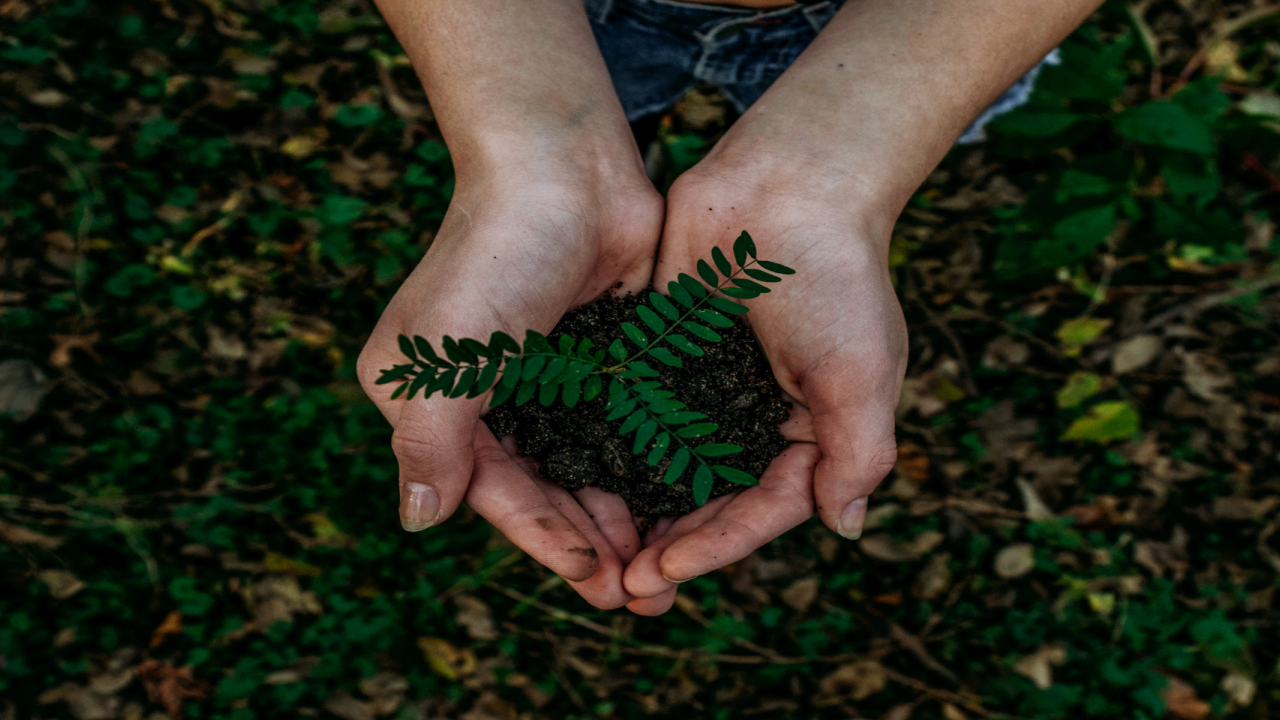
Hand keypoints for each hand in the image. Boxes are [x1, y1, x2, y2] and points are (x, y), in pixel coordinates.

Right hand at [357, 164, 662, 608]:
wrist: (565, 165)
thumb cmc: (495, 252)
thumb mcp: (449, 350)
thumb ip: (431, 437)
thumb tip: (419, 521)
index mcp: (432, 398)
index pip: (491, 489)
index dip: (542, 540)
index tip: (594, 579)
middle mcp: (484, 395)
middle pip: (541, 490)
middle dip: (587, 545)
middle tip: (638, 596)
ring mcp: (545, 377)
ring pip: (585, 469)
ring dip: (620, 520)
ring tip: (663, 570)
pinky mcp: (597, 358)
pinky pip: (620, 430)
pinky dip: (644, 470)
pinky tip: (678, 505)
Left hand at [621, 157, 907, 613]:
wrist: (789, 181)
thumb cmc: (838, 277)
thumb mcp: (862, 373)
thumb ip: (856, 454)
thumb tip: (845, 528)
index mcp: (807, 433)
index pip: (760, 510)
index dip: (716, 546)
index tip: (665, 570)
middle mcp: (753, 419)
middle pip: (706, 501)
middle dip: (668, 544)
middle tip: (622, 585)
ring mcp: (705, 388)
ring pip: (664, 466)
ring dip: (633, 510)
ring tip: (593, 550)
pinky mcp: (662, 354)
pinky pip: (634, 411)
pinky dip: (609, 447)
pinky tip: (570, 476)